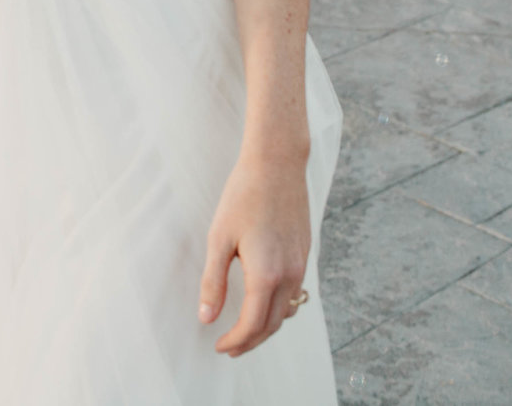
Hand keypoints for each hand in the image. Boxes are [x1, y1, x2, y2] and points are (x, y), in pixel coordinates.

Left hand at [197, 149, 311, 357]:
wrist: (277, 163)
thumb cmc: (243, 196)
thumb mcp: (219, 238)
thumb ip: (214, 282)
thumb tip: (206, 318)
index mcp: (266, 275)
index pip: (252, 325)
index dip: (235, 341)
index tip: (218, 347)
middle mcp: (290, 275)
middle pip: (273, 325)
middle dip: (251, 341)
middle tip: (229, 348)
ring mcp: (301, 264)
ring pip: (288, 312)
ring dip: (267, 328)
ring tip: (245, 332)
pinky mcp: (305, 253)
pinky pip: (296, 293)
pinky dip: (280, 308)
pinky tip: (264, 303)